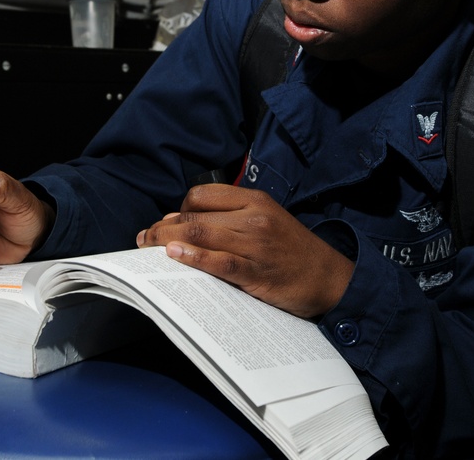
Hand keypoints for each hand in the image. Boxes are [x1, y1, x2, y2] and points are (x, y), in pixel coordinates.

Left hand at [136, 184, 353, 317]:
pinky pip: (219, 262)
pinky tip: (175, 256)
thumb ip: (230, 218)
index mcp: (255, 200)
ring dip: (167, 242)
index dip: (178, 209)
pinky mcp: (257, 271)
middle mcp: (253, 217)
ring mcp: (255, 244)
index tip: (167, 224)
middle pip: (194, 216)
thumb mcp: (267, 221)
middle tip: (144, 239)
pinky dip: (193, 257)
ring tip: (148, 249)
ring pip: (200, 235)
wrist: (330, 278)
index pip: (202, 195)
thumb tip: (180, 221)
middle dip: (162, 228)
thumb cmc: (293, 251)